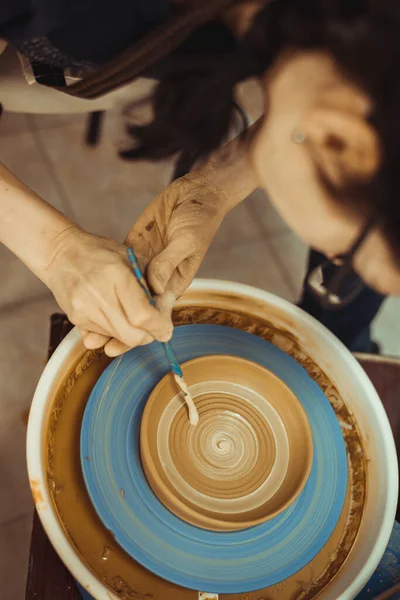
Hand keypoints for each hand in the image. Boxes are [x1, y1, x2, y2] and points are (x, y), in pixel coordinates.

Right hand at [45, 226, 172, 355]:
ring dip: (131, 334)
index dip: (158, 326)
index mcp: (116, 275)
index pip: (142, 315)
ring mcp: (83, 309)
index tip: (165, 329)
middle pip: (131, 335)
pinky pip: (102, 335)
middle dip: (148, 336)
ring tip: (133, 317)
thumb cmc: (101, 252)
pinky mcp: (75, 318)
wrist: (60, 253)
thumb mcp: (132, 258)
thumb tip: (164, 317)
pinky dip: (114, 331)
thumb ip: (150, 285)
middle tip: (153, 327)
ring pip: (118, 338)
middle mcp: (97, 294)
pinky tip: (115, 315)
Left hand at [85, 173, 228, 354]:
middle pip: (137, 310)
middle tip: (101, 344)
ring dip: (110, 313)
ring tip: (89, 332)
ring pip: (124, 296)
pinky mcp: (133, 252)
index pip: (157, 313)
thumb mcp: (187, 240)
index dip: (141, 330)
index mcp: (175, 281)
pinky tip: (89, 301)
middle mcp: (159, 278)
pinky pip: (118, 274)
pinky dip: (104, 289)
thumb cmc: (199, 218)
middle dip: (121, 329)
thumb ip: (169, 262)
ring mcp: (145, 265)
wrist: (195, 193)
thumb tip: (154, 287)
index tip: (125, 343)